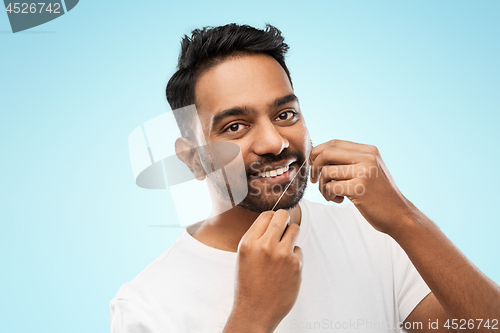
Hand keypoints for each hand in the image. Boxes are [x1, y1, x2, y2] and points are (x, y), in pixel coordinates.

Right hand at [226, 210, 302, 332]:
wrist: (255, 311)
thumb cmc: (248, 283)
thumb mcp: (244, 256)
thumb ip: (257, 238)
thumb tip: (274, 220)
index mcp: (248, 242)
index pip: (266, 215)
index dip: (272, 218)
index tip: (274, 223)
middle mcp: (265, 245)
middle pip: (283, 215)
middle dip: (285, 220)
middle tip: (284, 228)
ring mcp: (282, 255)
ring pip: (295, 229)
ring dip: (291, 236)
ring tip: (283, 250)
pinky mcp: (296, 265)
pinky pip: (299, 250)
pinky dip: (294, 257)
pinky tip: (285, 270)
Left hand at [309, 139, 414, 234]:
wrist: (398, 215)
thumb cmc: (378, 194)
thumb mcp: (368, 170)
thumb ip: (349, 160)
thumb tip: (317, 155)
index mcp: (369, 150)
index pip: (334, 143)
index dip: (318, 152)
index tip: (313, 165)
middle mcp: (368, 157)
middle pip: (326, 153)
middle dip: (314, 167)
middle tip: (314, 180)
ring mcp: (365, 172)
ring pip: (326, 172)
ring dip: (322, 186)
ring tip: (331, 194)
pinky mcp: (360, 189)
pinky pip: (331, 187)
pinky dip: (328, 195)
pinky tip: (338, 200)